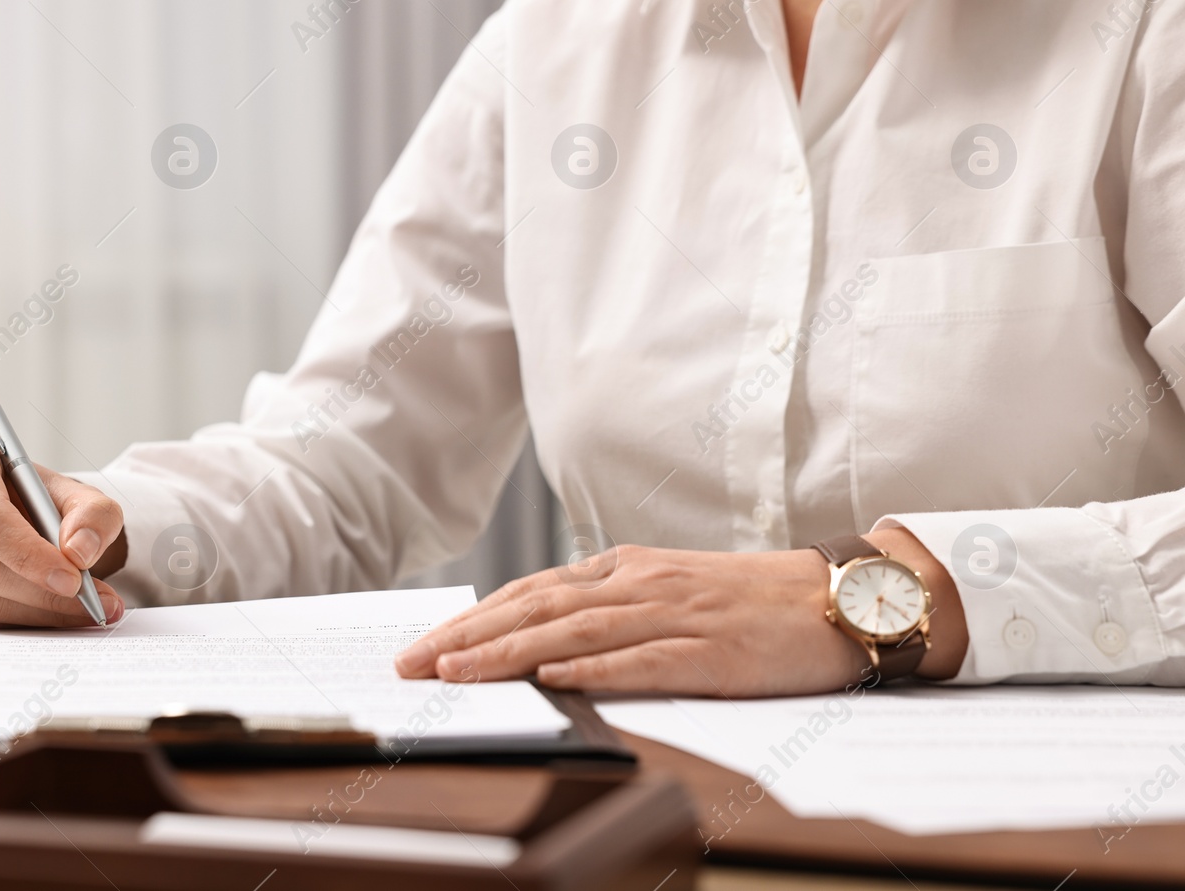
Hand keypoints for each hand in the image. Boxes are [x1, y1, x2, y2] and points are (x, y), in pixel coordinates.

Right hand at [0, 436, 128, 626]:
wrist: (15, 519)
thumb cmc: (36, 501)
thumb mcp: (75, 494)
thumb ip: (92, 514)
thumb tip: (80, 552)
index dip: (28, 552)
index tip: (72, 579)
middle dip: (38, 590)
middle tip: (89, 604)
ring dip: (32, 612)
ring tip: (81, 612)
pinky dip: (11, 624)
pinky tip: (46, 616)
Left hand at [395, 529, 966, 695]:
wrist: (837, 598)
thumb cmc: (749, 601)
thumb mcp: (668, 591)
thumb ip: (608, 607)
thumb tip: (540, 640)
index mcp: (626, 569)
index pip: (530, 592)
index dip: (471, 619)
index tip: (423, 647)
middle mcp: (640, 583)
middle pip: (537, 608)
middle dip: (467, 638)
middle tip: (413, 666)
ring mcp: (674, 614)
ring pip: (575, 632)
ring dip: (510, 653)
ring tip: (459, 673)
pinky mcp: (710, 651)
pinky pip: (643, 660)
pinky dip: (595, 670)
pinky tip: (556, 680)